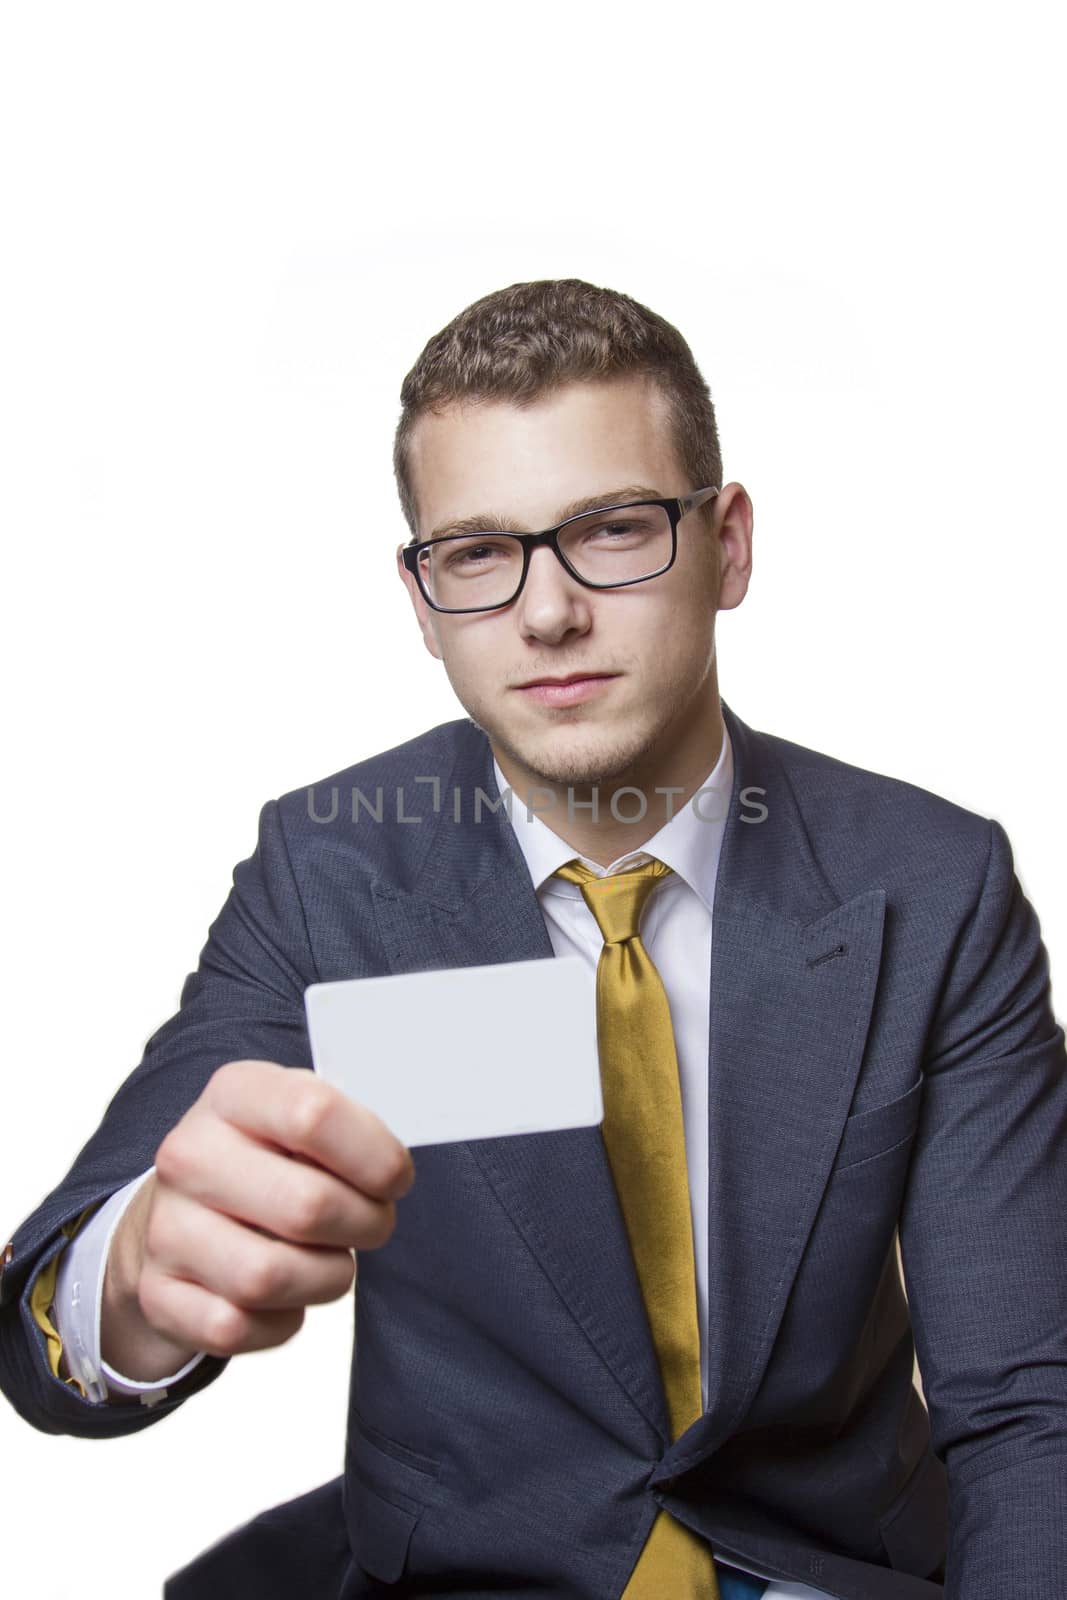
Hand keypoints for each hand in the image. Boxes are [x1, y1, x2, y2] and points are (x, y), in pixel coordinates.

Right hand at [101, 1060, 414, 1381]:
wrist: (170, 1218)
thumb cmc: (261, 1163)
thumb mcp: (298, 1120)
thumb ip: (348, 1129)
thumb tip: (399, 1166)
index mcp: (233, 1093)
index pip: (314, 1113)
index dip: (375, 1155)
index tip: (396, 1177)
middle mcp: (189, 1155)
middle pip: (307, 1206)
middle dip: (364, 1224)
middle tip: (373, 1223)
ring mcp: (166, 1227)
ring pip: (272, 1276)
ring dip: (326, 1277)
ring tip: (332, 1260)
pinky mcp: (158, 1294)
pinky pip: (237, 1327)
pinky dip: (280, 1321)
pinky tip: (285, 1296)